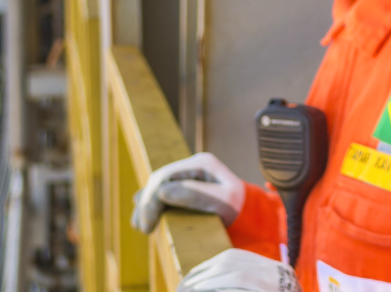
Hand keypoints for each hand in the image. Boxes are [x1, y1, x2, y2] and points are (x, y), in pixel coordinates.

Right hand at [131, 152, 245, 232]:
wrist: (250, 210)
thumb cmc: (239, 206)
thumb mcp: (222, 201)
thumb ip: (194, 194)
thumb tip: (162, 193)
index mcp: (202, 163)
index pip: (166, 176)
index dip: (152, 199)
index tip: (147, 223)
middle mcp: (193, 164)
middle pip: (159, 179)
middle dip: (147, 203)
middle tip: (143, 227)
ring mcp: (189, 172)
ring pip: (158, 185)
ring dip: (146, 203)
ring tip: (140, 225)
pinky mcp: (187, 183)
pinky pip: (163, 190)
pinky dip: (152, 203)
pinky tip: (143, 214)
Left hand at [177, 249, 298, 291]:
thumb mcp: (265, 289)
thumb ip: (247, 283)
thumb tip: (214, 279)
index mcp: (277, 271)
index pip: (236, 257)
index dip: (212, 264)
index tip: (195, 273)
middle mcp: (279, 275)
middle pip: (233, 262)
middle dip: (207, 272)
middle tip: (188, 281)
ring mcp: (277, 284)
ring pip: (237, 275)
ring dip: (211, 281)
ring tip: (193, 288)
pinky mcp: (271, 290)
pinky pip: (243, 284)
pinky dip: (224, 288)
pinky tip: (208, 291)